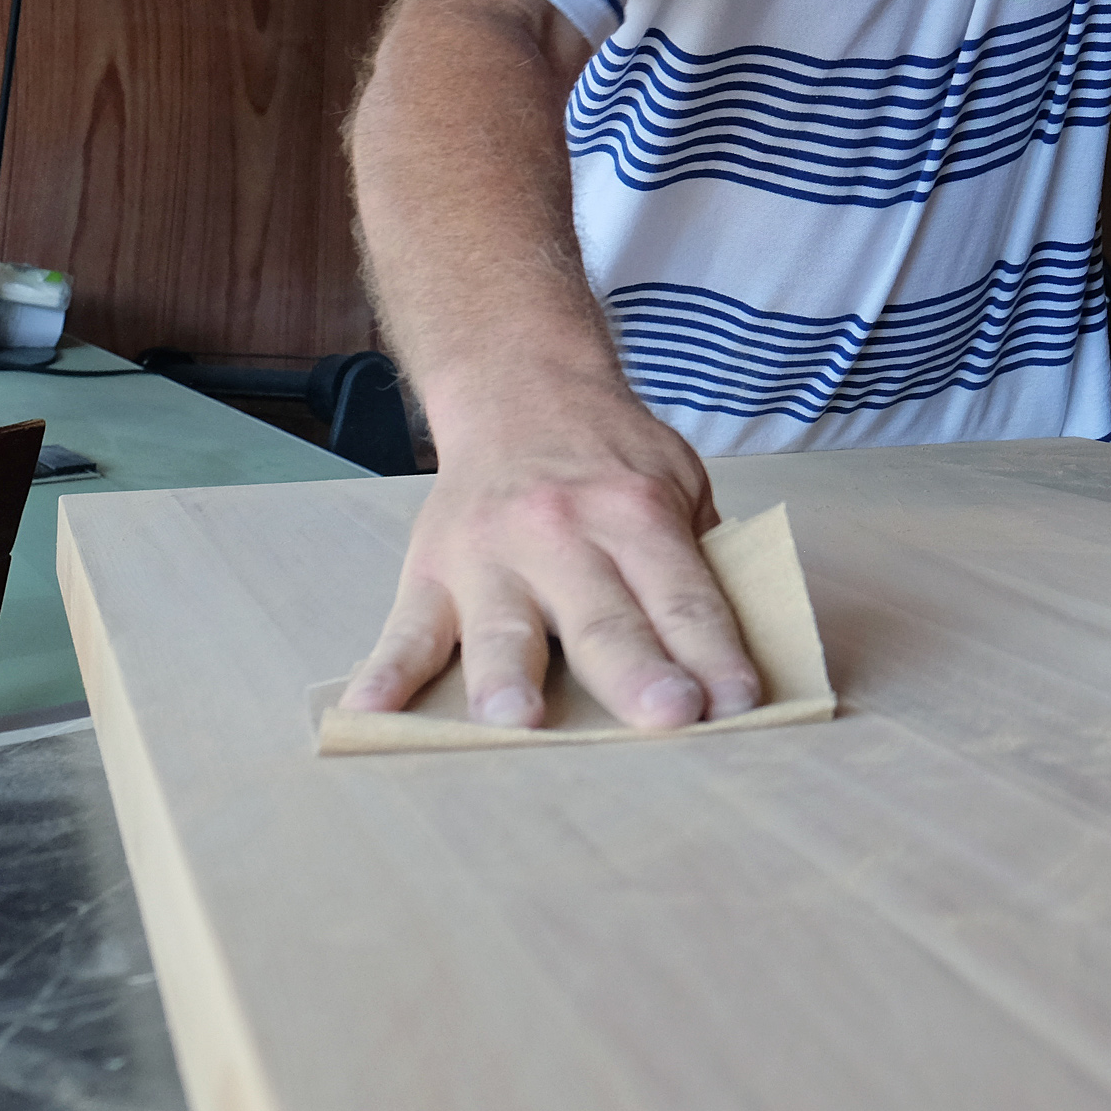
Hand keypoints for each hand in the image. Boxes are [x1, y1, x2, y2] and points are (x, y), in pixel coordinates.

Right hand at [337, 384, 761, 730]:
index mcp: (633, 511)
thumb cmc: (607, 454)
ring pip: (502, 628)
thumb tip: (732, 645)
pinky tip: (371, 711)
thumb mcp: (675, 479)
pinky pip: (405, 630)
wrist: (518, 387)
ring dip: (508, 679)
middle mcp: (561, 533)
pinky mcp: (432, 572)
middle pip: (604, 617)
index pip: (682, 595)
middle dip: (636, 671)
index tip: (738, 703)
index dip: (713, 651)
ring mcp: (490, 556)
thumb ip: (700, 554)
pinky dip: (386, 673)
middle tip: (668, 715)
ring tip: (516, 723)